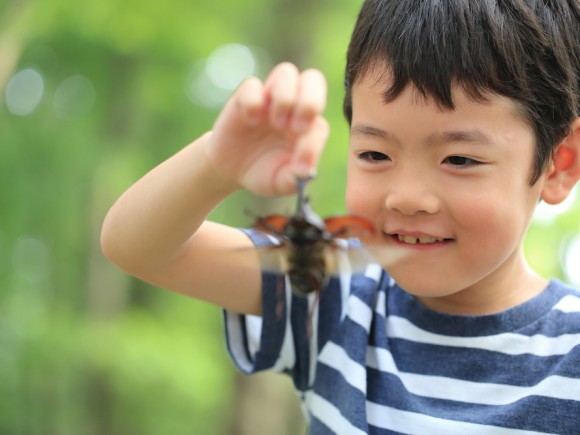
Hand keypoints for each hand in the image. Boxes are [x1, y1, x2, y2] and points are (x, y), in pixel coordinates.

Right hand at [205, 62, 328, 195]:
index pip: (319, 124)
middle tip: (297, 127)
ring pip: (286, 73)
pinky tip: (250, 121)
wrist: (231, 170)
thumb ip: (295, 179)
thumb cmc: (264, 172)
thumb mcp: (281, 183)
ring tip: (276, 123)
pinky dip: (252, 101)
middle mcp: (294, 106)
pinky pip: (252, 85)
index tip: (300, 166)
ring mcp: (269, 99)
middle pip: (313, 80)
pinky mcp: (245, 97)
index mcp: (309, 127)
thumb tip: (306, 171)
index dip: (312, 144)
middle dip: (310, 101)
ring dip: (284, 98)